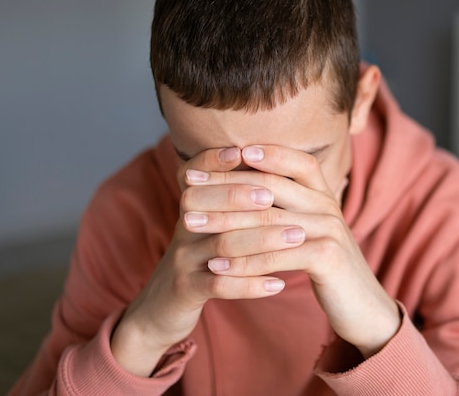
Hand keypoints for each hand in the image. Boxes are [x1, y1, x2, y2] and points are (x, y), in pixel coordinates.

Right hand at [110, 147, 299, 375]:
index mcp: (191, 209)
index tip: (245, 151)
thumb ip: (229, 201)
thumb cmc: (199, 260)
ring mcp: (183, 260)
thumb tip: (269, 169)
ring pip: (221, 244)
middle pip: (204, 201)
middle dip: (241, 194)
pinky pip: (219, 285)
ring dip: (262, 238)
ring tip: (297, 237)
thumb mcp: (207, 227)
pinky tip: (278, 284)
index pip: (194, 173)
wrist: (161, 309)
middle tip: (278, 195)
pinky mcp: (187, 291)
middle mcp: (183, 228)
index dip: (215, 160)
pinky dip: (250, 284)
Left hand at [185, 145, 400, 358]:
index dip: (257, 154)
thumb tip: (250, 184)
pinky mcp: (327, 257)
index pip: (292, 160)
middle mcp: (328, 204)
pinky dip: (243, 261)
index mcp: (324, 194)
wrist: (363, 305)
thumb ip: (290, 205)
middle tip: (187, 188)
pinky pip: (276, 255)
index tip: (217, 155)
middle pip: (271, 185)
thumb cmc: (326, 264)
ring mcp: (330, 229)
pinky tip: (217, 265)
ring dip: (224, 222)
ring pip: (268, 219)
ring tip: (190, 224)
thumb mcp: (310, 229)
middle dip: (225, 185)